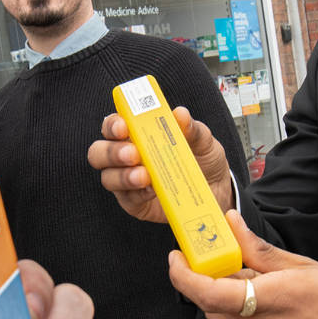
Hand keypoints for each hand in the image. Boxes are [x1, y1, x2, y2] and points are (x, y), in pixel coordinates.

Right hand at [87, 105, 234, 221]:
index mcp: (137, 134)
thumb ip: (192, 129)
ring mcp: (127, 182)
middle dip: (111, 152)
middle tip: (133, 153)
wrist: (218, 191)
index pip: (113, 125)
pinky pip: (127, 199)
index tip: (123, 126)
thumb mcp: (204, 141)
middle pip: (99, 152)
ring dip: (123, 176)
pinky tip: (151, 190)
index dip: (112, 124)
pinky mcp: (135, 204)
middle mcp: (126, 157)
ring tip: (145, 176)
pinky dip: (137, 194)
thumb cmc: (203, 160)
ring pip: (108, 178)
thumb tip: (180, 114)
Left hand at [169, 211, 317, 318]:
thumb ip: (258, 249)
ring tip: (261, 301)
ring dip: (226, 310)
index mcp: (276, 300)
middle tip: (236, 273)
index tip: (176, 259)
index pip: (210, 292)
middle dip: (214, 286)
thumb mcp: (305, 267)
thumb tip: (229, 224)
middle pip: (212, 308)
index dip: (183, 276)